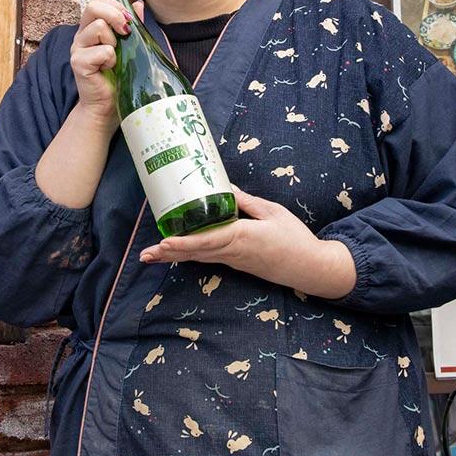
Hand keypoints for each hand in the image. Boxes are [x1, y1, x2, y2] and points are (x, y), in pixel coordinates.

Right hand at [69, 0, 140, 124]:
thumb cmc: (117, 77)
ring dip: (114, 42)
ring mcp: (77, 48)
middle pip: (92, 7)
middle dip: (115, 15)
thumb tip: (138, 4)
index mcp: (91, 28)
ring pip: (98, 27)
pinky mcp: (78, 63)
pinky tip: (108, 70)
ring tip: (114, 59)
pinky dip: (111, 60)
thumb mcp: (128, 46)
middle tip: (126, 31)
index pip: (98, 2)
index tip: (129, 19)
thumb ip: (131, 25)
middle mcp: (81, 36)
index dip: (114, 5)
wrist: (106, 106)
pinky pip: (102, 51)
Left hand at [138, 189, 357, 299]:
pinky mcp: (236, 263)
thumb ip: (246, 201)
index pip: (208, 240)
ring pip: (199, 257)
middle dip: (170, 252)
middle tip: (146, 254)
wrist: (310, 268)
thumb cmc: (295, 238)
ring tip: (152, 255)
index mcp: (243, 236)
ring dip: (175, 255)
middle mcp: (234, 252)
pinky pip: (208, 258)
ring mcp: (234, 260)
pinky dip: (190, 254)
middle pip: (196, 252)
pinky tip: (176, 251)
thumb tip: (224, 188)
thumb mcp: (273, 212)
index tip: (165, 242)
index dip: (185, 241)